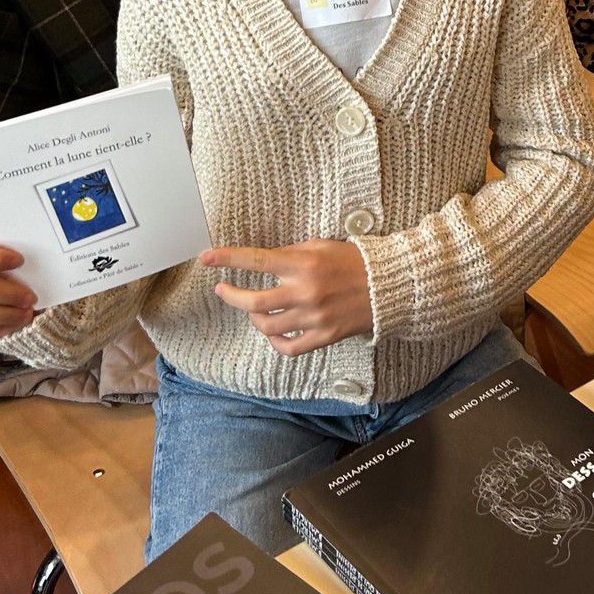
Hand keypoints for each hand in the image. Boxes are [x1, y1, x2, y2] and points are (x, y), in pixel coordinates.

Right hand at [0, 236, 36, 339]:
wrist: (24, 291)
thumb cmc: (27, 268)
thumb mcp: (28, 255)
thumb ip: (30, 251)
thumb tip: (49, 251)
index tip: (20, 261)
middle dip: (10, 294)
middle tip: (32, 298)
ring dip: (8, 314)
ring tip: (28, 312)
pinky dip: (1, 327)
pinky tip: (17, 320)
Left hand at [203, 240, 372, 356]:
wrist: (386, 286)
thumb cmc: (353, 260)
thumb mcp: (321, 245)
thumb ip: (292, 254)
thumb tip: (264, 263)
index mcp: (303, 263)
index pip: (256, 260)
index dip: (228, 259)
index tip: (207, 257)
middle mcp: (305, 291)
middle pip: (253, 301)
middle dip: (231, 296)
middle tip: (223, 290)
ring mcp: (313, 317)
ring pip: (267, 325)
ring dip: (253, 317)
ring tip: (253, 309)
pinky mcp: (322, 336)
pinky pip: (287, 347)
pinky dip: (274, 341)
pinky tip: (272, 331)